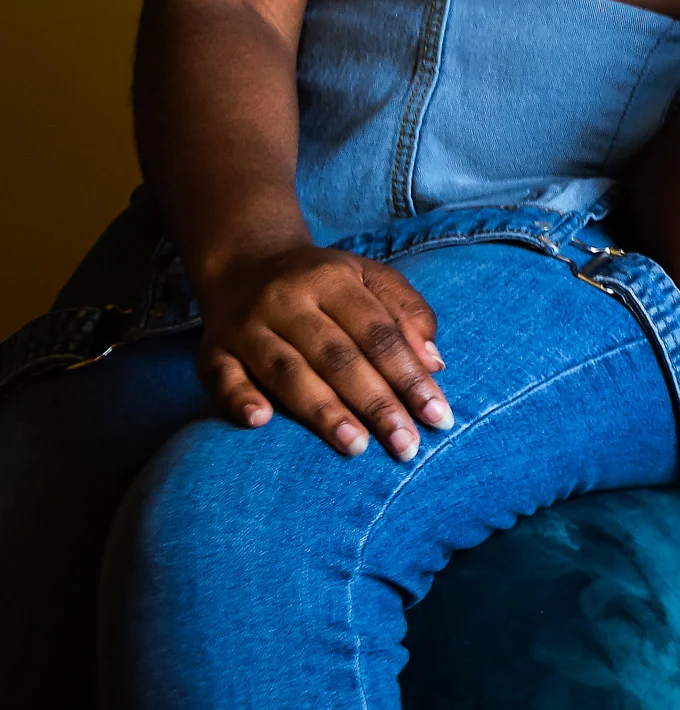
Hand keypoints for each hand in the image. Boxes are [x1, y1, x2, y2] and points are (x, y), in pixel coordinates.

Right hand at [190, 243, 452, 460]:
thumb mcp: (369, 278)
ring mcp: (246, 326)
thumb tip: (434, 363)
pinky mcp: (211, 351)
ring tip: (356, 446)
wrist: (245, 263)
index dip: (410, 375)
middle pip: (338, 356)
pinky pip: (221, 377)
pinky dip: (239, 398)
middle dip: (376, 403)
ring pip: (288, 371)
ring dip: (323, 411)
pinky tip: (260, 422)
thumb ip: (407, 313)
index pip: (379, 333)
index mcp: (333, 279)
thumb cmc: (323, 282)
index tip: (438, 415)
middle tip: (406, 446)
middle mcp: (288, 299)